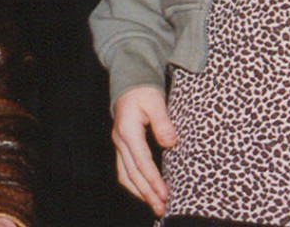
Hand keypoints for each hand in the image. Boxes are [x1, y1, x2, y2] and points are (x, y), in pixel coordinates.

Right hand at [110, 85, 175, 215]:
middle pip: (133, 173)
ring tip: (155, 206)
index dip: (153, 180)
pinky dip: (134, 184)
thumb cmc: (143, 90)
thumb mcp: (155, 101)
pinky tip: (145, 192)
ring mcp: (119, 144)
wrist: (129, 81)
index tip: (165, 194)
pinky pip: (124, 170)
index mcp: (128, 130)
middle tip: (162, 208)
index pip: (142, 161)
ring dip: (140, 192)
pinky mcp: (122, 146)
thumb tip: (170, 142)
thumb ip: (162, 122)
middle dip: (147, 193)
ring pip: (126, 175)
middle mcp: (120, 140)